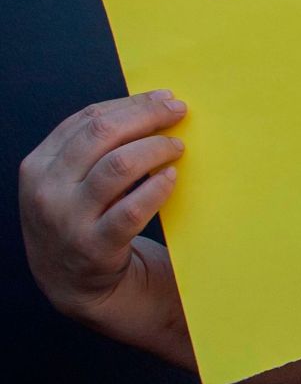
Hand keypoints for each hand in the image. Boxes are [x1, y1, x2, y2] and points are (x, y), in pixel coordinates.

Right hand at [20, 92, 188, 358]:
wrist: (78, 286)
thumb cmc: (85, 221)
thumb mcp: (70, 183)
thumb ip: (95, 149)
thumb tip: (154, 103)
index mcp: (38, 167)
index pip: (86, 120)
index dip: (131, 103)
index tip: (165, 97)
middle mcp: (46, 192)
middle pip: (101, 134)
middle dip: (146, 116)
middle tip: (179, 112)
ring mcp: (67, 221)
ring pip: (118, 165)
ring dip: (156, 149)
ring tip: (177, 147)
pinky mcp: (94, 248)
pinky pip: (132, 209)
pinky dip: (157, 188)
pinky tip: (172, 178)